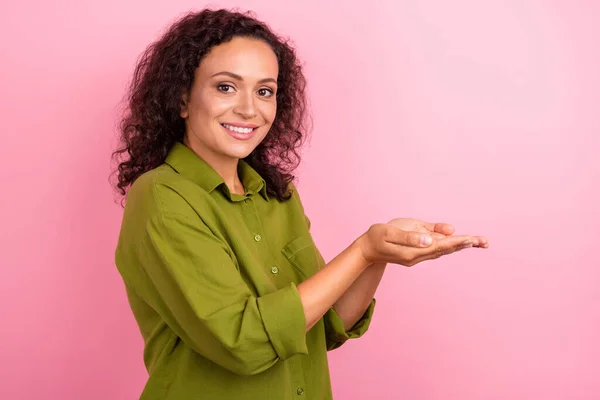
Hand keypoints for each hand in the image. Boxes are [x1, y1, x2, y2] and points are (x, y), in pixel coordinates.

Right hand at [356, 219, 487, 266]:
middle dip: (465, 245)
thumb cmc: (376, 237)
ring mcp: (417, 257)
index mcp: (413, 251)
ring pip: (443, 250)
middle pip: (446, 249)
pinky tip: (459, 243)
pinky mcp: (416, 254)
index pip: (439, 246)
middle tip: (485, 241)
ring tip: (479, 242)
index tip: (472, 239)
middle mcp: (418, 256)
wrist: (366, 250)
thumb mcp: (390, 232)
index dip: (456, 242)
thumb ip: (411, 236)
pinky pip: (437, 250)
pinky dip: (450, 246)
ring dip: (461, 246)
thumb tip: (431, 239)